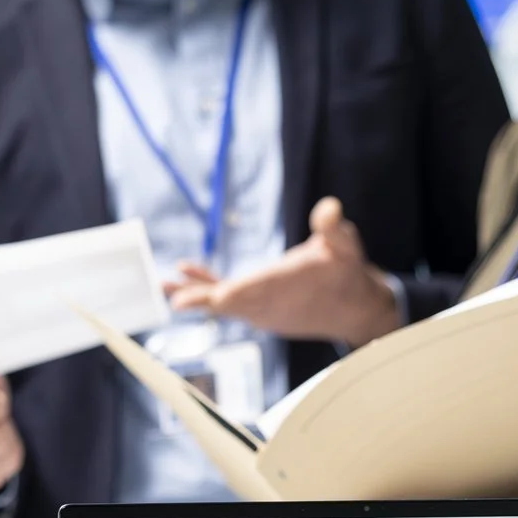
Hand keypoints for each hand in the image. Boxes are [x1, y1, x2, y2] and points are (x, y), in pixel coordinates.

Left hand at [167, 196, 402, 348]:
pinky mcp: (255, 306)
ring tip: (164, 284)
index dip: (239, 293)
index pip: (261, 290)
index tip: (217, 297)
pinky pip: (226, 297)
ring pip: (223, 302)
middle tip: (176, 299)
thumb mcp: (347, 245)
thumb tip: (329, 208)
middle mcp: (271, 301)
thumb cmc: (346, 271)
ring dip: (194, 293)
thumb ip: (334, 228)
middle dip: (205, 299)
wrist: (353, 308)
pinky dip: (205, 285)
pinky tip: (184, 271)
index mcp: (291, 284)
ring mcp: (261, 308)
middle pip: (233, 302)